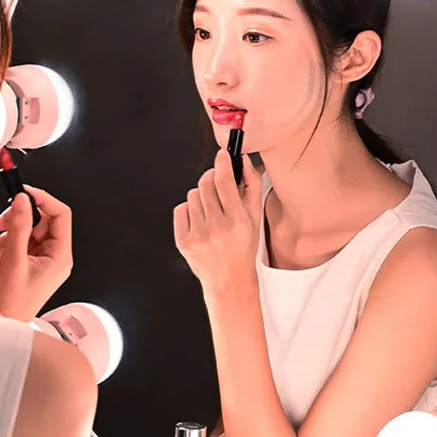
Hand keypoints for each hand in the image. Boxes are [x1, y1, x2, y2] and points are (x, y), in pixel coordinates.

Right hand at [0, 185, 72, 322]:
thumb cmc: (10, 306)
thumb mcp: (13, 260)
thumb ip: (19, 227)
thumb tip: (23, 201)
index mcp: (61, 257)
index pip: (61, 215)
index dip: (43, 200)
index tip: (25, 192)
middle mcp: (56, 258)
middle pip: (43, 220)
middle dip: (21, 218)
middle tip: (3, 220)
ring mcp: (43, 261)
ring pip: (30, 230)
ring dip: (10, 231)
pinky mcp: (31, 264)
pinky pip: (22, 242)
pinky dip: (7, 243)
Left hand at [173, 150, 262, 295]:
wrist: (229, 281)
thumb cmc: (244, 248)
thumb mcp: (255, 219)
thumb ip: (251, 187)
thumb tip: (243, 160)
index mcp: (238, 221)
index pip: (225, 181)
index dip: (222, 163)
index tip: (222, 155)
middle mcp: (217, 228)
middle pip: (206, 184)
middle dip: (211, 178)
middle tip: (217, 184)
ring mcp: (198, 236)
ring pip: (192, 195)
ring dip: (201, 197)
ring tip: (211, 211)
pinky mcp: (183, 242)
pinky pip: (180, 210)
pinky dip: (189, 211)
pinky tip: (200, 221)